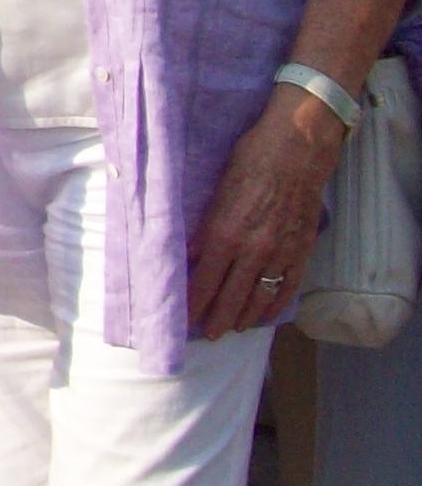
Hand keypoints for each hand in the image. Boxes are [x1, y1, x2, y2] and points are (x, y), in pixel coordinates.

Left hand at [187, 83, 348, 338]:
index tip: (184, 318)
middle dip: (217, 319)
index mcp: (224, 234)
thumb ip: (202, 228)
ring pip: (259, 297)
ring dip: (244, 316)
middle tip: (208, 334)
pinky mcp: (301, 251)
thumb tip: (188, 254)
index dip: (194, 304)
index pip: (203, 282)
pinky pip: (287, 287)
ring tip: (233, 328)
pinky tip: (265, 313)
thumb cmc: (250, 161)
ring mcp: (280, 253)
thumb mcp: (215, 192)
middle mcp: (252, 250)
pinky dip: (275, 303)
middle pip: (230, 297)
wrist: (297, 151)